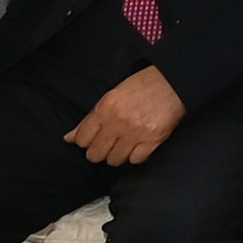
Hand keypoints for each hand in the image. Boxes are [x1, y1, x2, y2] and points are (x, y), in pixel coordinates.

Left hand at [70, 67, 185, 165]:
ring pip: (115, 160)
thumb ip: (90, 118)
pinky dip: (136, 156)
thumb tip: (70, 137)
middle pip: (96, 154)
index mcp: (105, 108)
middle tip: (108, 144)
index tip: (93, 140)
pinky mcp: (153, 140)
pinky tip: (138, 145)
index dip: (86, 142)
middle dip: (100, 151)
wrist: (173, 82)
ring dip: (118, 155)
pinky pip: (136, 160)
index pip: (82, 139)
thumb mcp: (111, 96)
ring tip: (124, 144)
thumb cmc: (142, 86)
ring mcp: (136, 132)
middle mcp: (118, 122)